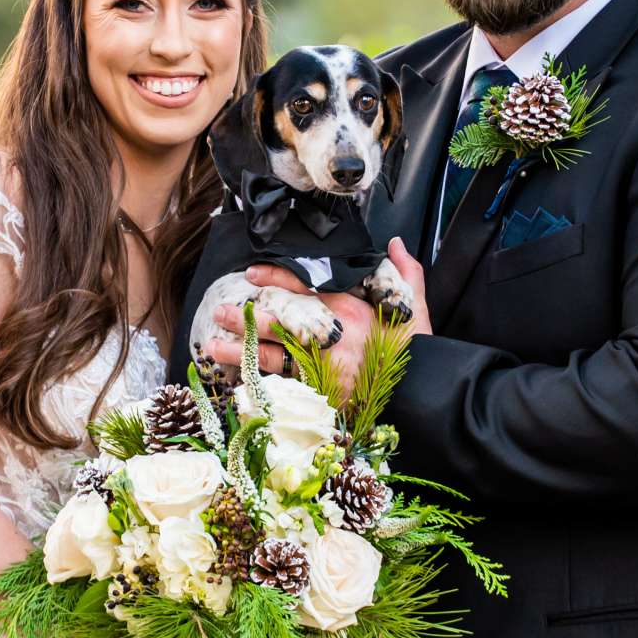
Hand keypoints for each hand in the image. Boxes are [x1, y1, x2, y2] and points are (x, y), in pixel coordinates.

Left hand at [206, 239, 430, 397]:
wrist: (424, 393)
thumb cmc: (419, 350)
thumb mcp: (416, 307)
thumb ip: (404, 272)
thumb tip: (394, 243)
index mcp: (350, 310)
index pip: (305, 287)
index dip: (276, 278)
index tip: (252, 273)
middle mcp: (331, 336)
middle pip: (280, 322)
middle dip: (247, 317)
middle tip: (222, 311)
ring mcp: (323, 367)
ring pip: (273, 356)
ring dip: (241, 351)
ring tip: (213, 346)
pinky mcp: (322, 394)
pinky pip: (282, 386)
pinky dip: (259, 383)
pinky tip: (236, 380)